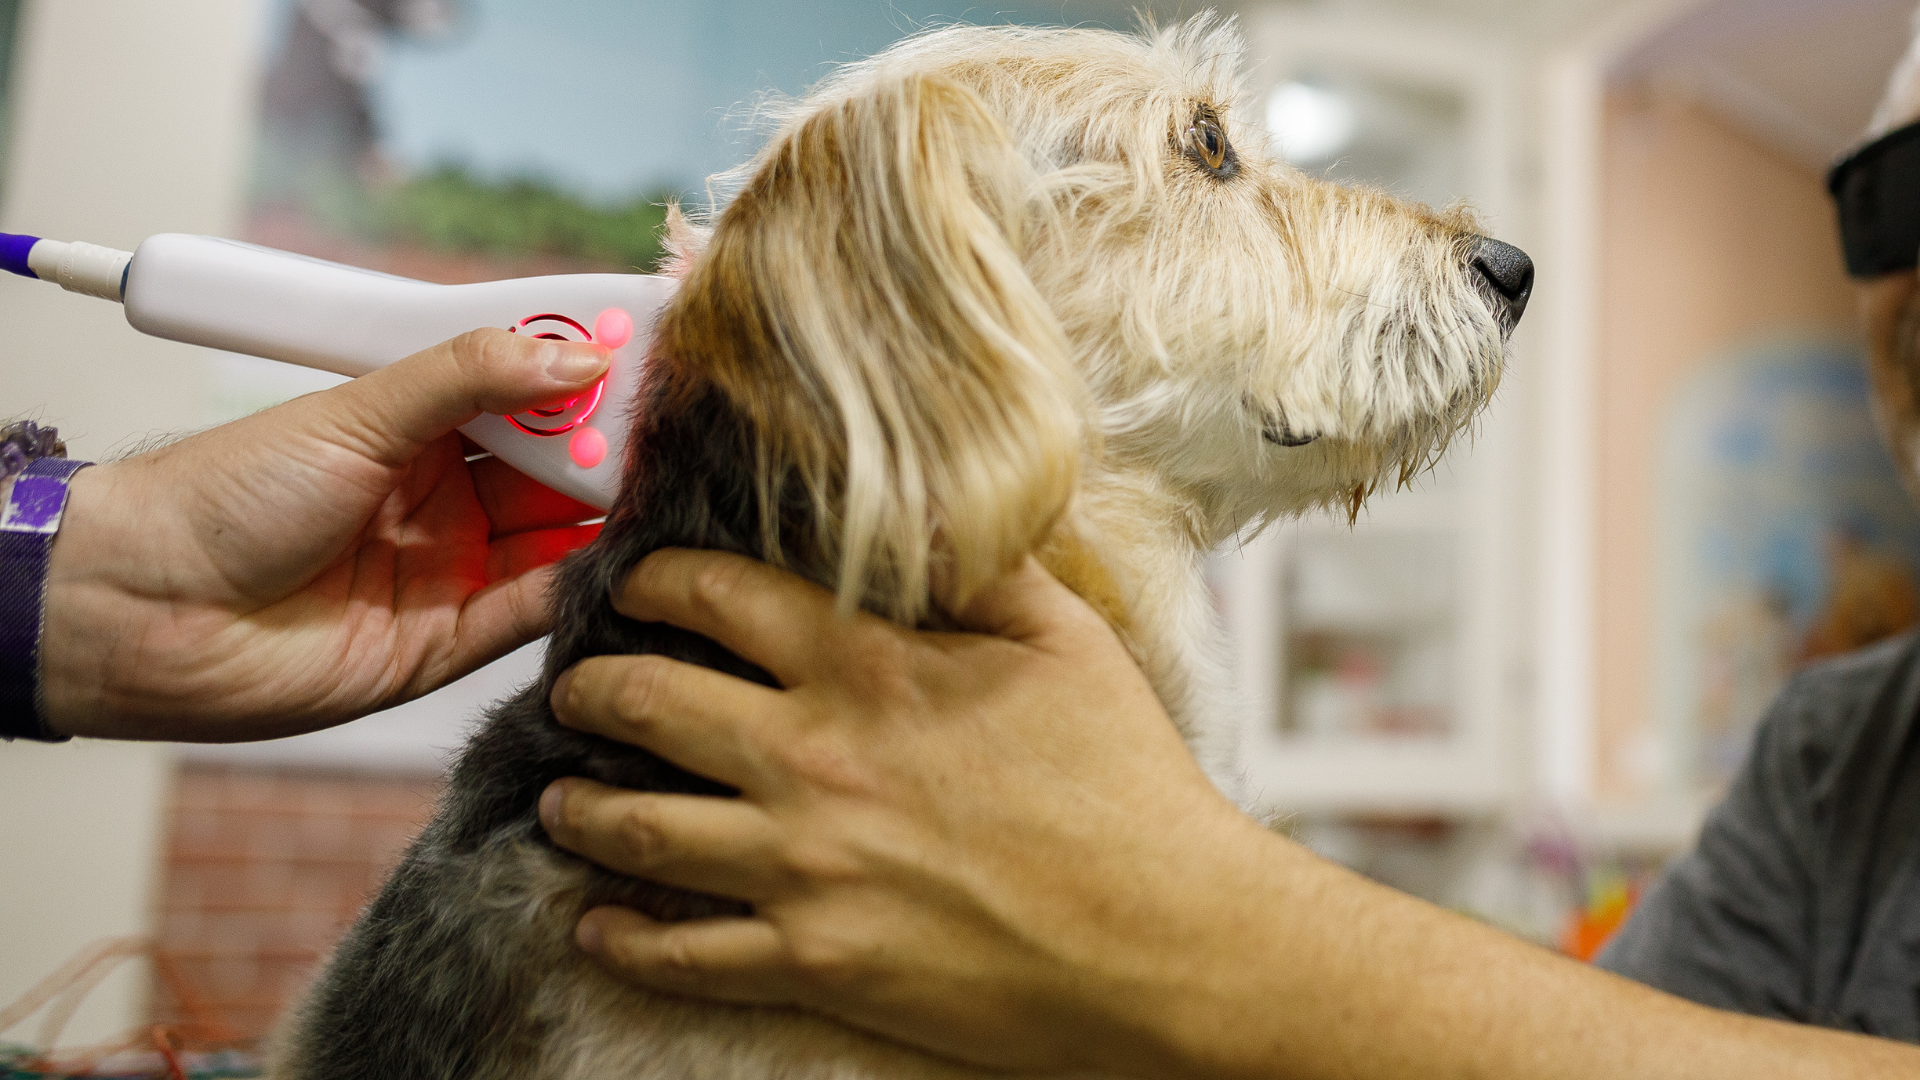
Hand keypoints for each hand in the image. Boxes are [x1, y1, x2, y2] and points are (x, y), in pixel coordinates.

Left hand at [41, 328, 608, 741]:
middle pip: (554, 465)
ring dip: (607, 511)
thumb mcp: (358, 410)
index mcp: (416, 427)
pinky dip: (579, 583)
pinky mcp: (447, 643)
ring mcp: (450, 568)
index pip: (524, 392)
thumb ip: (471, 378)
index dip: (582, 374)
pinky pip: (533, 610)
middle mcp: (442, 495)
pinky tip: (619, 553)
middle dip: (609, 443)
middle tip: (665, 424)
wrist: (145, 608)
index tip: (646, 353)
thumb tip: (573, 357)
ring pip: (557, 535)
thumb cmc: (226, 494)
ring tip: (663, 481)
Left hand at [539, 549, 1275, 1076]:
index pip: (719, 597)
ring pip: (640, 828)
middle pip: (649, 703)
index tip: (635, 584)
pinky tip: (595, 928)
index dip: (656, 579)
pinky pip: (684, 953)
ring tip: (560, 802)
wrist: (1164, 937)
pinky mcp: (814, 960)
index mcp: (869, 668)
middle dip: (588, 687)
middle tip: (573, 688)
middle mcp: (813, 758)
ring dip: (580, 809)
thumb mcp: (1069, 643)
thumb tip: (929, 514)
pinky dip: (624, 940)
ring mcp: (804, 866)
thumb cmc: (1127, 788)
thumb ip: (983, 568)